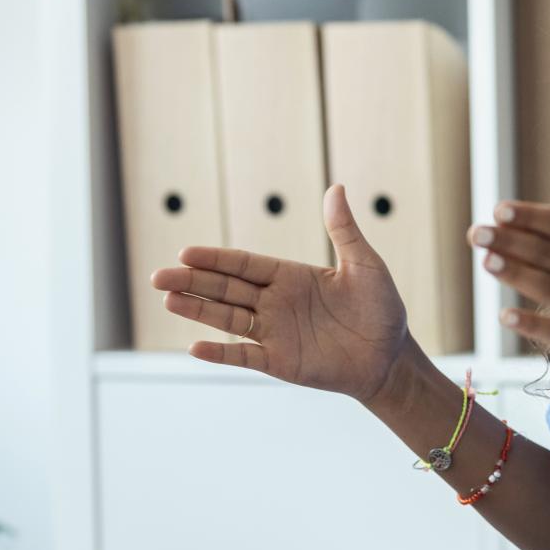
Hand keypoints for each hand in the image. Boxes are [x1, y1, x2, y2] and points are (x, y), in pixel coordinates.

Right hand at [151, 184, 413, 403]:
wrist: (391, 357)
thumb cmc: (381, 308)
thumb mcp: (366, 265)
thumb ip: (345, 231)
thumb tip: (336, 187)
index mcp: (290, 275)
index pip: (244, 264)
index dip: (216, 259)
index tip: (186, 252)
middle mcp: (275, 302)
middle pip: (226, 289)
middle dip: (192, 282)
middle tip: (158, 277)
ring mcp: (274, 332)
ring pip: (227, 319)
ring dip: (197, 310)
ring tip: (167, 300)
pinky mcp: (280, 362)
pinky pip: (245, 356)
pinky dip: (221, 353)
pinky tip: (195, 347)